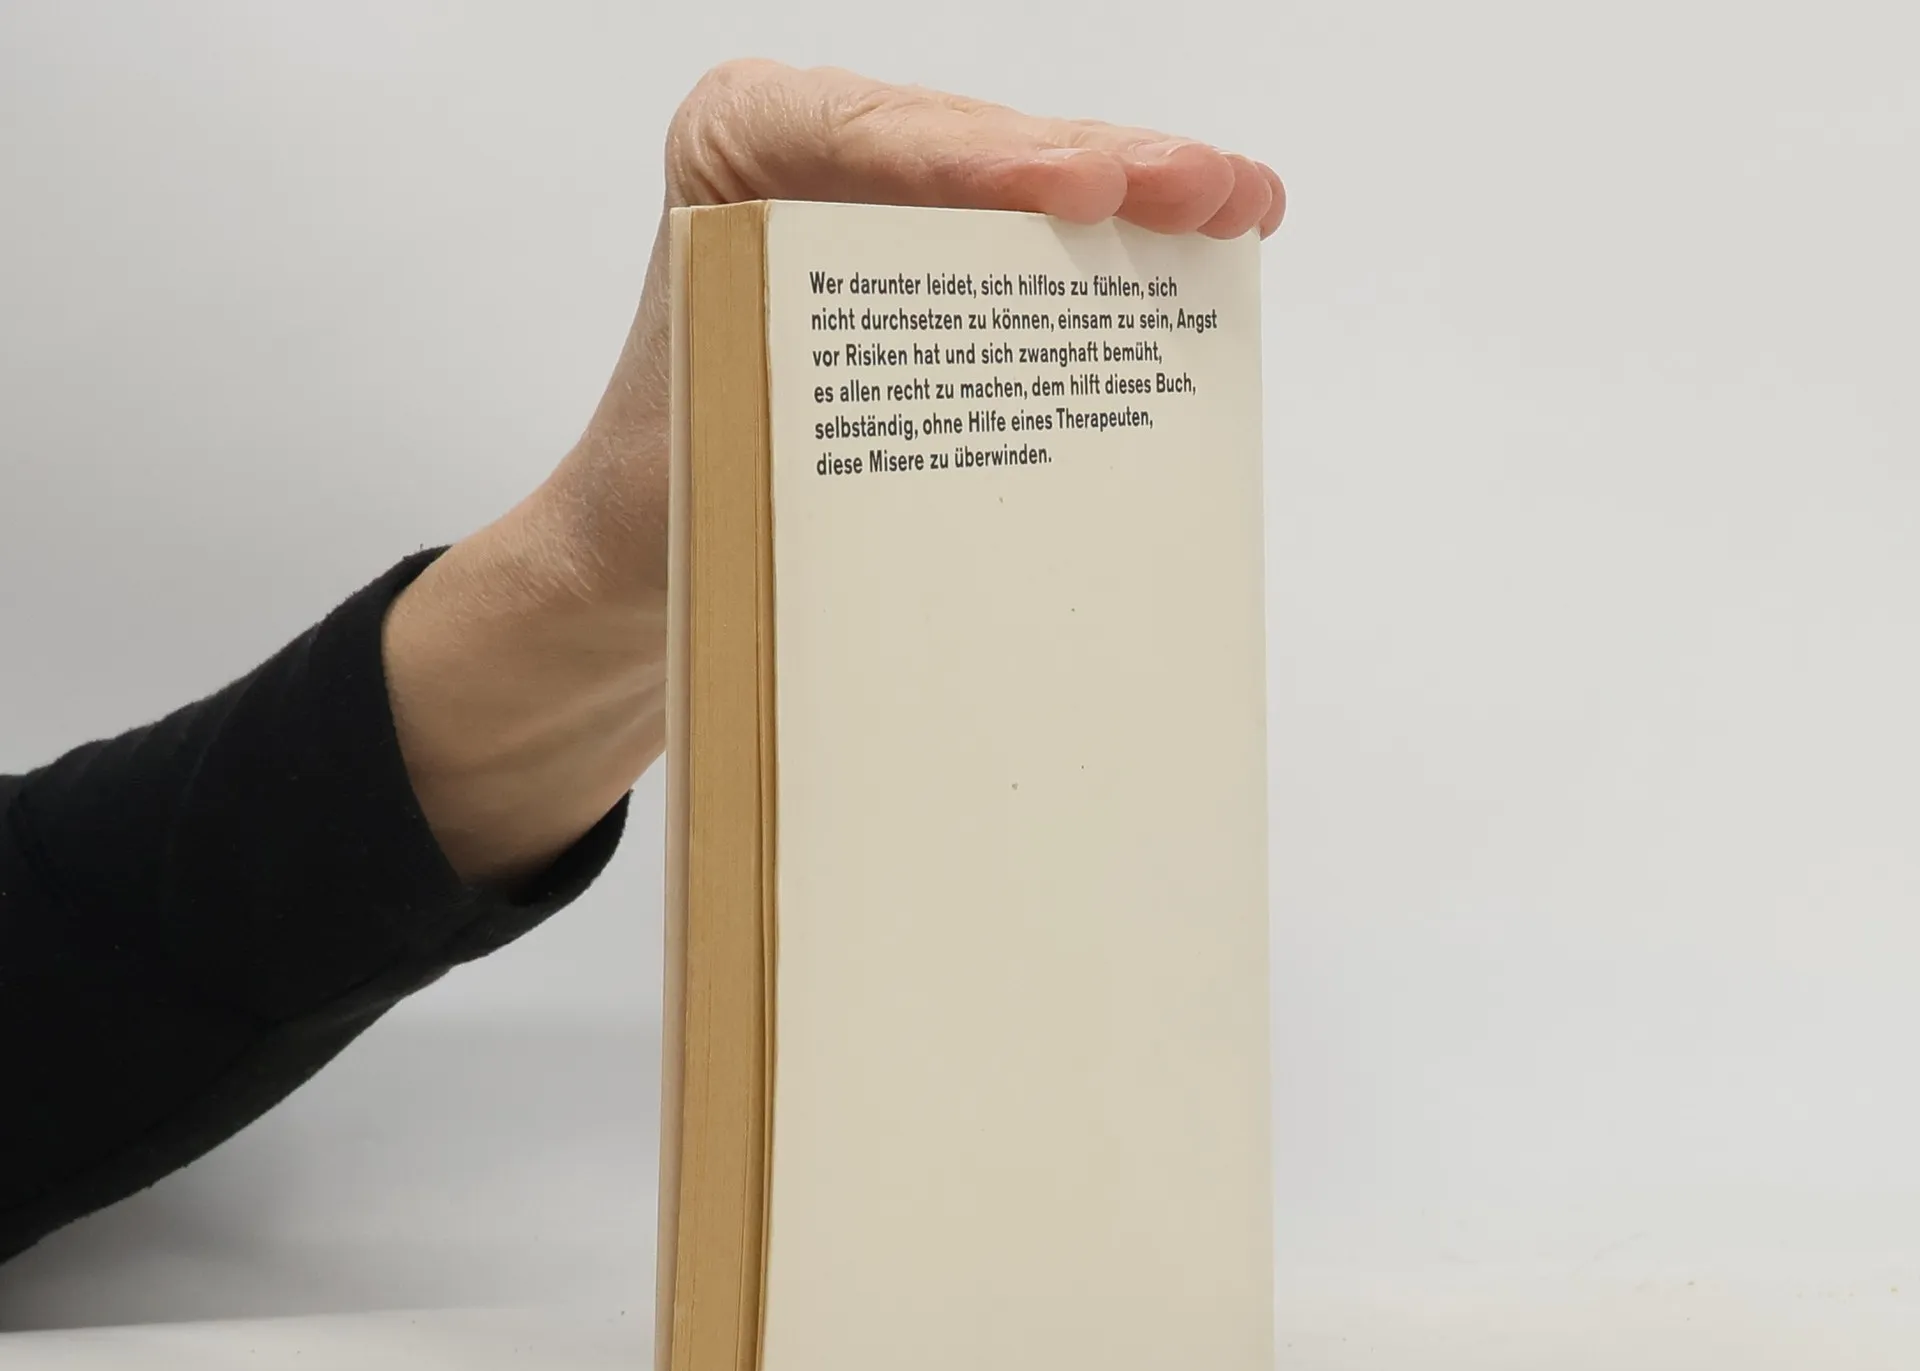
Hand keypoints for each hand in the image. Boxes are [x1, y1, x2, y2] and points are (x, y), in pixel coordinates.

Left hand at [383, 63, 1285, 883]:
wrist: (652, 550)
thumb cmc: (668, 494)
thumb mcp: (719, 433)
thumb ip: (805, 401)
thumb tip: (930, 449)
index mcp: (737, 150)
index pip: (854, 134)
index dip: (968, 159)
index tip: (1070, 192)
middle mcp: (816, 155)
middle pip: (971, 145)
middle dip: (1096, 168)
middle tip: (1201, 190)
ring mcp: (888, 204)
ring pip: (1025, 187)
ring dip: (1138, 200)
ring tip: (1239, 206)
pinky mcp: (936, 264)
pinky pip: (1033, 246)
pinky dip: (1118, 252)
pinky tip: (1207, 238)